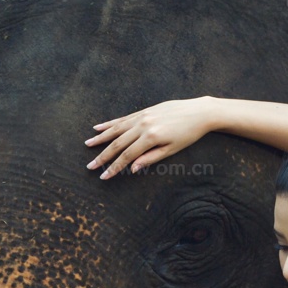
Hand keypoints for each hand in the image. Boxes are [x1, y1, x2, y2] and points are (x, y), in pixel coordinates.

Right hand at [84, 97, 213, 178]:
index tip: (103, 176)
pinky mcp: (144, 111)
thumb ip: (151, 158)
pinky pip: (123, 119)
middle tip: (90, 166)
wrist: (199, 112)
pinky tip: (98, 127)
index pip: (127, 156)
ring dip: (101, 138)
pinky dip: (110, 124)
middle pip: (118, 143)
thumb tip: (133, 168)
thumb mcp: (172, 150)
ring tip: (88, 145)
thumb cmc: (188, 134)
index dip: (114, 167)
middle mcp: (143, 125)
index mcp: (151, 137)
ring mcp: (142, 116)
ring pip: (116, 129)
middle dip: (103, 156)